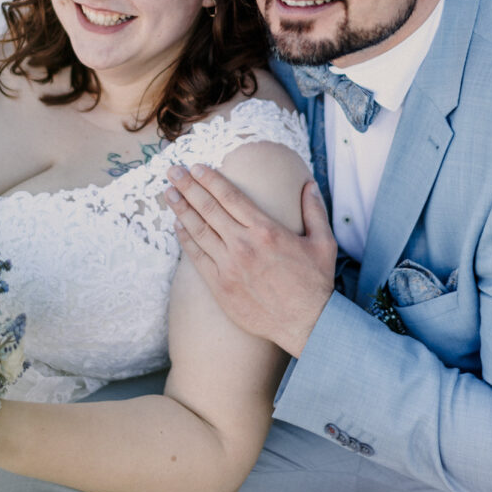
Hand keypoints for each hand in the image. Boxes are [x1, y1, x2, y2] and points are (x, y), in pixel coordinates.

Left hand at [167, 167, 336, 356]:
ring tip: (168, 193)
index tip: (197, 167)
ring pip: (198, 231)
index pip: (230, 196)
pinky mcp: (220, 286)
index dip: (211, 179)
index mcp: (266, 230)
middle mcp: (243, 244)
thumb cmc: (315, 282)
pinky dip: (185, 239)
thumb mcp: (323, 241)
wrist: (306, 324)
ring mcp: (229, 266)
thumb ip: (314, 210)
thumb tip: (308, 184)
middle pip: (208, 208)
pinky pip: (197, 258)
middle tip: (173, 171)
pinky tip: (177, 226)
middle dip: (188, 186)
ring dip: (181, 209)